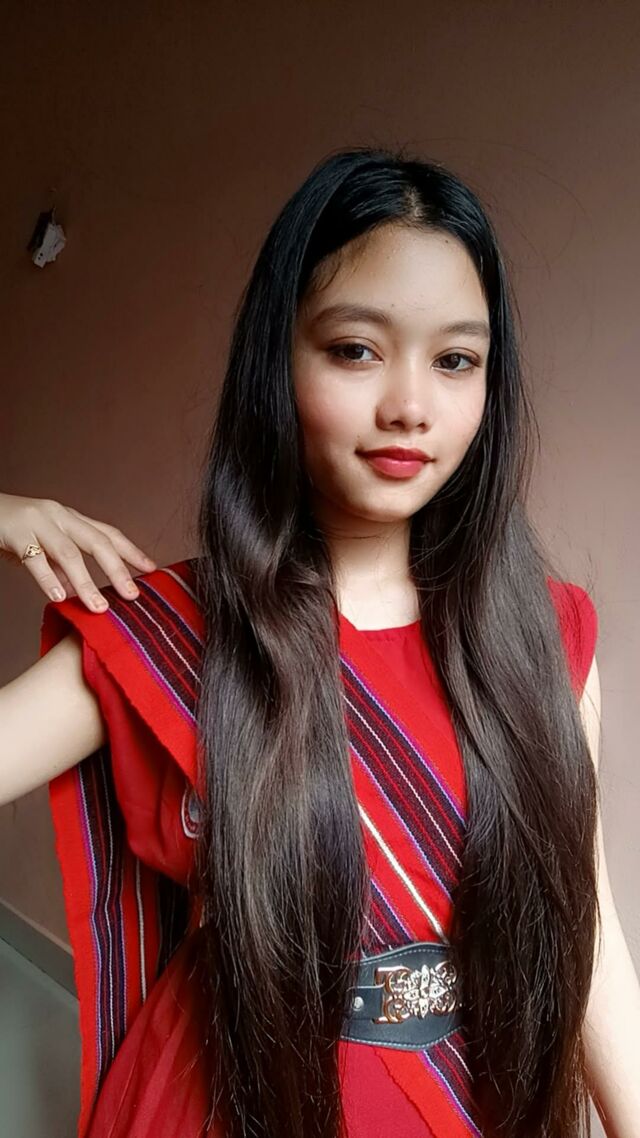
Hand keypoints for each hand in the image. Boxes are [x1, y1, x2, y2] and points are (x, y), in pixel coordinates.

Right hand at [0, 493, 155, 611]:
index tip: (152, 570)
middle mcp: (59, 516)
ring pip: (69, 553)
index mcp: (70, 518)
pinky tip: (59, 597)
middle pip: (96, 542)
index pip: (108, 534)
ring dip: (87, 582)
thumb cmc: (11, 529)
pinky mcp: (15, 532)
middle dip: (117, 569)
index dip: (131, 551)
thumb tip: (78, 592)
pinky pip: (35, 558)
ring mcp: (38, 522)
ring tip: (98, 607)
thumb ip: (60, 568)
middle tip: (133, 595)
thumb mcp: (43, 546)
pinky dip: (48, 578)